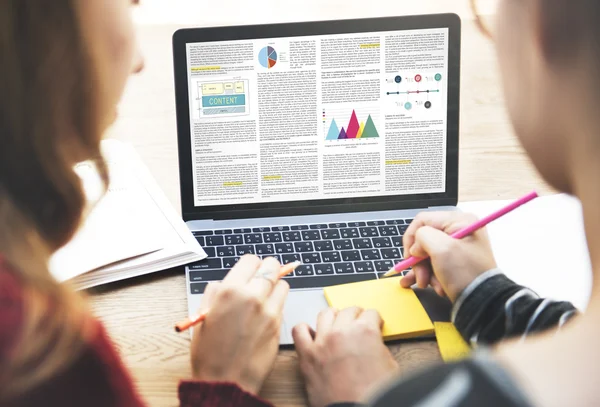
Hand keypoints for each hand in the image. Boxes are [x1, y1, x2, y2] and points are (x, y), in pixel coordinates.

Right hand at [190, 255, 289, 394]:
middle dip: (267, 270)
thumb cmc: (210, 353)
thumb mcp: (203, 316)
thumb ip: (215, 293)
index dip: (250, 265)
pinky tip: (265, 314)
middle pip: (272, 266)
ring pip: (283, 284)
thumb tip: (224, 283)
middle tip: (260, 279)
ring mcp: (269, 311)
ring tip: (263, 298)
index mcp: (230, 291)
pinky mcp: (279, 325)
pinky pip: (283, 304)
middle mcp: (252, 296)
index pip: (251, 260)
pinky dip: (277, 304)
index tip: (248, 271)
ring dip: (275, 286)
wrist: (226, 382)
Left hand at [293, 307, 397, 406]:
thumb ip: (379, 346)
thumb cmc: (374, 393)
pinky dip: (305, 330)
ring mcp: (322, 342)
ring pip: (325, 314)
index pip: (371, 313)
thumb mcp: (390, 365)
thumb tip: (373, 342)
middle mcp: (342, 332)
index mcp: (365, 332)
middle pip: (348, 310)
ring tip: (336, 325)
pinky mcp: (307, 355)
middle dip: (356, 316)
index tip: (373, 324)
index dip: (374, 320)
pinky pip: (299, 331)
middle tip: (357, 324)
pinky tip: (312, 334)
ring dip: (333, 317)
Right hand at [400, 211, 496, 300]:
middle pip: (424, 239)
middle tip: (420, 276)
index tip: (410, 256)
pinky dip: (429, 275)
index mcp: (459, 221)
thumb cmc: (466, 274)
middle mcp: (459, 231)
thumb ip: (422, 237)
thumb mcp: (441, 249)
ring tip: (427, 284)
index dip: (411, 238)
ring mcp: (457, 247)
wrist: (483, 302)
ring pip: (427, 254)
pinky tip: (427, 285)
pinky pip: (434, 264)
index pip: (422, 220)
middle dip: (418, 260)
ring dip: (423, 270)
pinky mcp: (455, 262)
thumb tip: (416, 246)